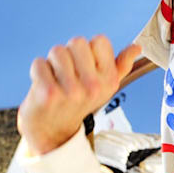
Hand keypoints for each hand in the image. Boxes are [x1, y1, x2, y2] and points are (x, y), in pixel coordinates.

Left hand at [18, 36, 142, 156]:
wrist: (54, 132)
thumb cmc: (78, 103)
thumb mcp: (105, 86)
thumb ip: (121, 65)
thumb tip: (136, 47)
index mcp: (109, 80)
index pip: (100, 40)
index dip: (88, 51)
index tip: (84, 68)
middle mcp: (93, 86)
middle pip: (77, 42)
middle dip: (69, 54)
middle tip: (67, 74)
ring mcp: (71, 91)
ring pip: (57, 51)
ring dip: (52, 63)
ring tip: (56, 80)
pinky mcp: (49, 93)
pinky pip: (39, 63)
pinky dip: (37, 71)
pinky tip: (43, 86)